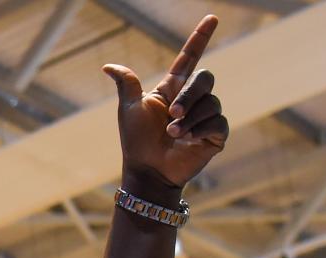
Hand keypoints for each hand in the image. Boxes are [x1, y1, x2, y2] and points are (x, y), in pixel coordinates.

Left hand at [103, 15, 228, 196]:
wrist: (147, 171)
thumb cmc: (136, 142)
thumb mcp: (129, 110)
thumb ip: (127, 85)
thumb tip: (108, 66)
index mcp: (172, 90)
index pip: (189, 58)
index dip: (200, 39)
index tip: (212, 18)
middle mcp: (192, 100)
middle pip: (205, 79)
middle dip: (189, 95)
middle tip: (172, 113)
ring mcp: (205, 117)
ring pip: (211, 102)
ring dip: (189, 119)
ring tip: (173, 134)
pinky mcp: (215, 135)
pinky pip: (217, 122)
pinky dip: (199, 129)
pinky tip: (186, 139)